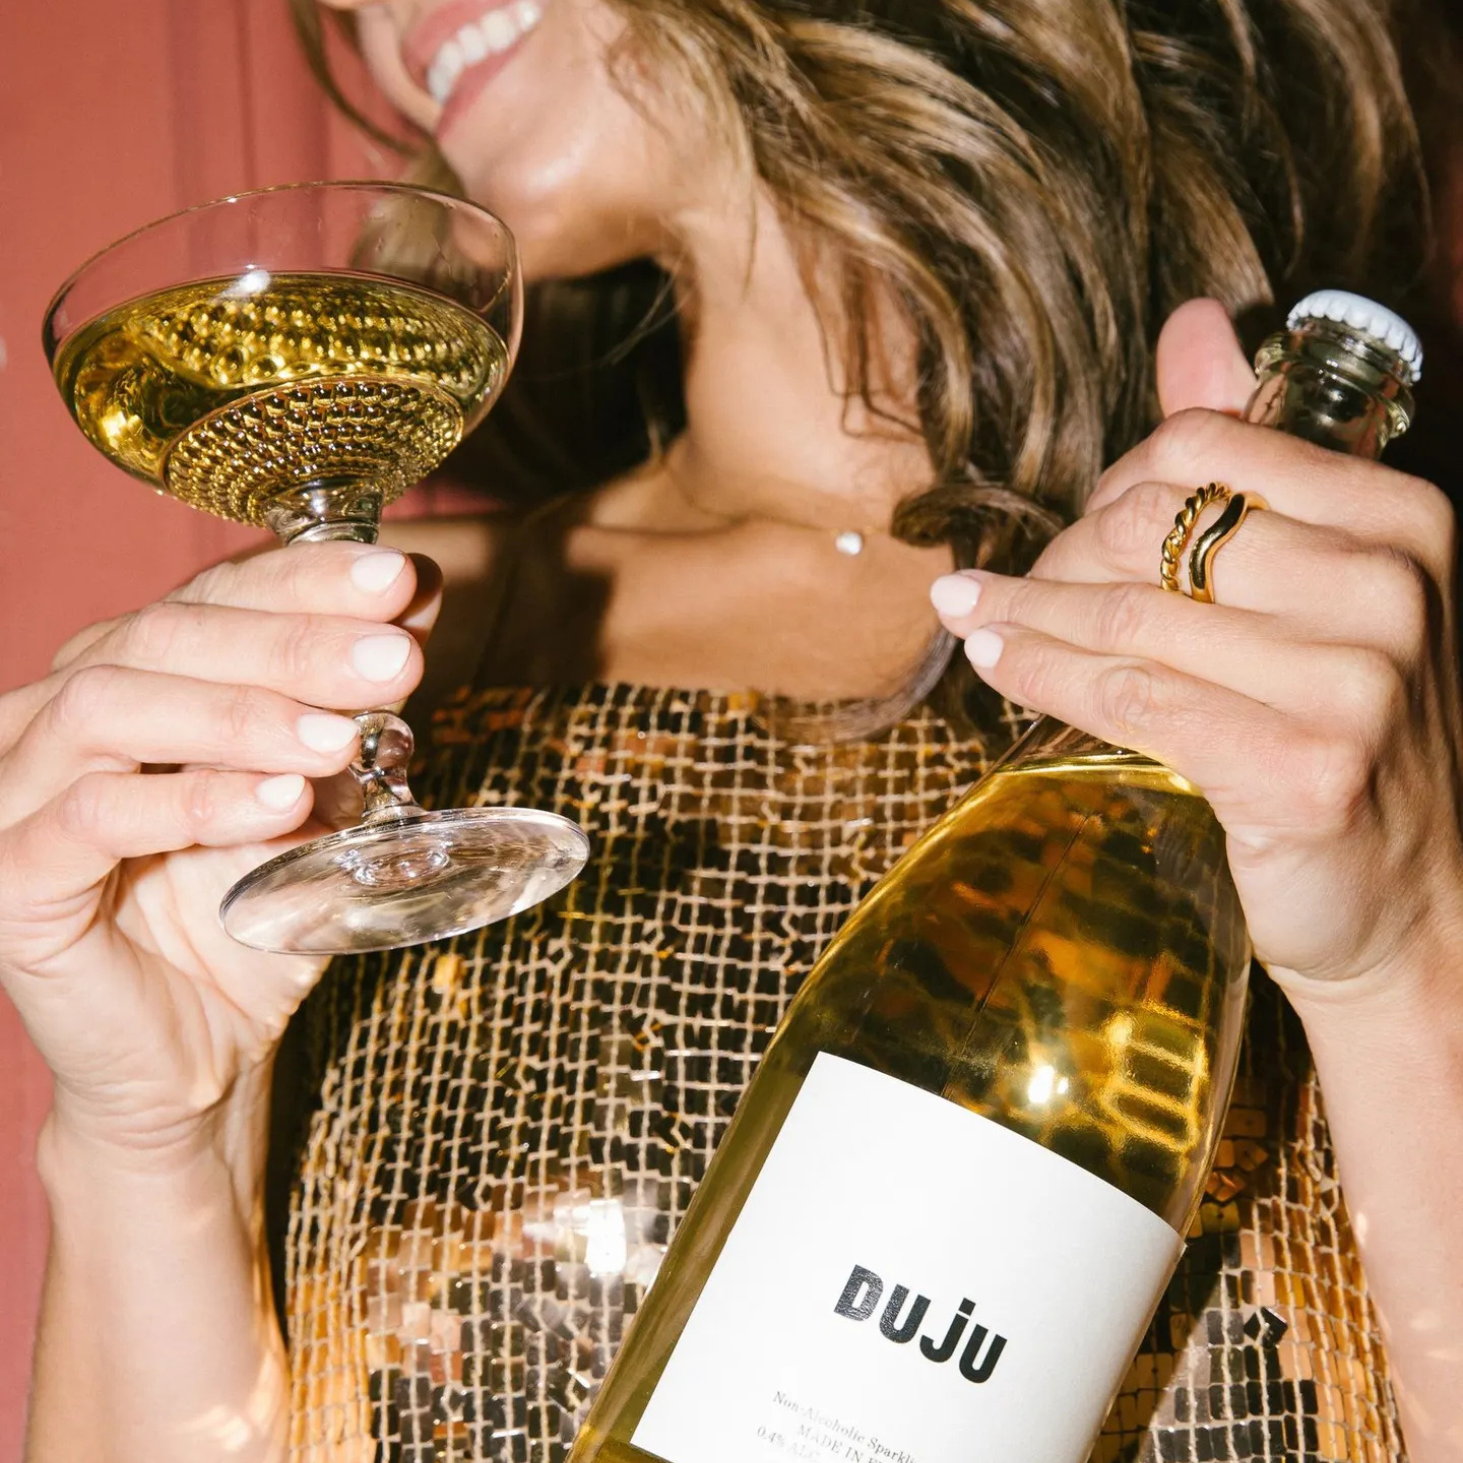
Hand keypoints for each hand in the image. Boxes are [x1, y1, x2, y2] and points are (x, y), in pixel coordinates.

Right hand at [0, 543, 438, 1159]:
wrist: (200, 1050)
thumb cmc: (255, 913)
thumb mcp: (322, 798)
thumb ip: (350, 707)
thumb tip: (417, 603)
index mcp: (132, 677)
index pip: (213, 596)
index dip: (306, 578)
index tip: (401, 579)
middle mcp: (59, 714)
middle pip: (163, 636)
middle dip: (291, 639)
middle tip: (394, 655)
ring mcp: (16, 791)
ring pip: (108, 707)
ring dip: (238, 713)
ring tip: (339, 737)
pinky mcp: (8, 878)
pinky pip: (88, 819)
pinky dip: (189, 801)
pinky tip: (279, 804)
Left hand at [931, 300, 1462, 989]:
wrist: (1409, 898)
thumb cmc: (1342, 732)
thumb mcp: (1317, 584)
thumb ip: (1252, 455)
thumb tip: (1195, 322)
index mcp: (1402, 517)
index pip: (1204, 449)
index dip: (1110, 486)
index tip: (1065, 531)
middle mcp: (1391, 585)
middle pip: (1155, 529)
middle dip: (1055, 556)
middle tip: (1000, 587)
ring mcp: (1356, 681)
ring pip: (1129, 615)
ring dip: (1024, 614)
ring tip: (966, 611)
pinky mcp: (1303, 766)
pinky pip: (1129, 694)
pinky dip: (1044, 673)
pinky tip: (994, 661)